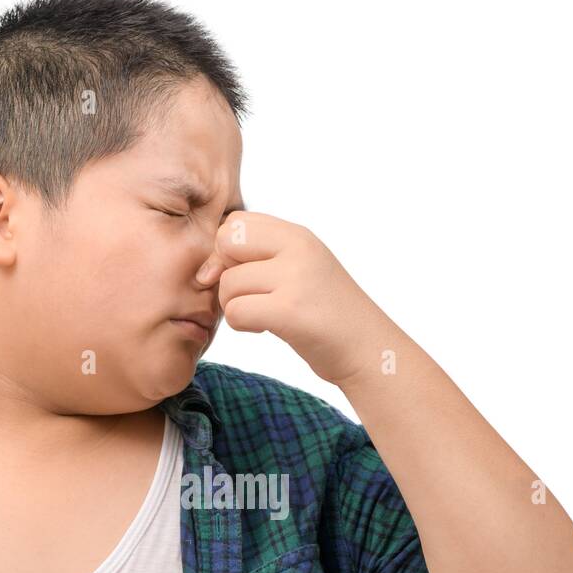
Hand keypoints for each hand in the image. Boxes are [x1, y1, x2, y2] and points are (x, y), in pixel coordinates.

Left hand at [196, 211, 393, 384]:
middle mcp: (299, 248)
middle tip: (249, 294)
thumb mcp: (298, 270)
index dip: (228, 251)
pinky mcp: (290, 311)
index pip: (235, 222)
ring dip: (235, 306)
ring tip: (266, 314)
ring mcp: (296, 278)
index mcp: (298, 235)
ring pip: (227, 284)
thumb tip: (204, 271)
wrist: (368, 350)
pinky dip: (242, 325)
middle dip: (225, 272)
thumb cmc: (324, 313)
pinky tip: (266, 328)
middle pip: (225, 242)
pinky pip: (235, 312)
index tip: (246, 275)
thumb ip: (258, 258)